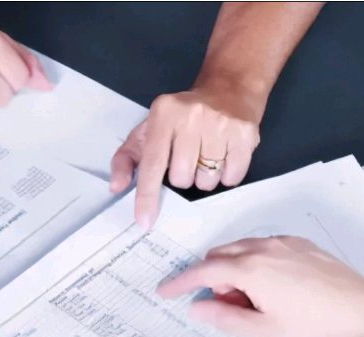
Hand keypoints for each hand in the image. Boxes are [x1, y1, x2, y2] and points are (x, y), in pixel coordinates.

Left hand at [110, 82, 263, 228]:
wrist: (229, 88)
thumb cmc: (183, 115)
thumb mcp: (150, 129)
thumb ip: (127, 157)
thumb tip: (117, 186)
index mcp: (163, 114)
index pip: (152, 163)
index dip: (147, 195)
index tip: (145, 220)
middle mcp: (191, 116)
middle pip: (181, 178)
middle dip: (183, 176)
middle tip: (188, 157)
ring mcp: (220, 124)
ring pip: (207, 181)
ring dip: (205, 177)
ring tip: (207, 154)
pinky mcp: (245, 134)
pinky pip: (232, 177)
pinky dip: (227, 175)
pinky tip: (224, 155)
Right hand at [156, 236, 363, 336]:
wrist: (363, 307)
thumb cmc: (315, 322)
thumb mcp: (265, 330)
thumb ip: (224, 317)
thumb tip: (196, 307)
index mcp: (250, 269)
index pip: (203, 272)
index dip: (181, 282)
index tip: (166, 290)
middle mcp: (261, 247)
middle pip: (219, 255)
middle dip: (213, 278)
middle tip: (230, 305)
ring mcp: (281, 241)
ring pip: (239, 248)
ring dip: (233, 268)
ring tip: (254, 297)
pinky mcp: (297, 241)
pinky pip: (261, 245)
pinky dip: (254, 260)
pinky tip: (273, 284)